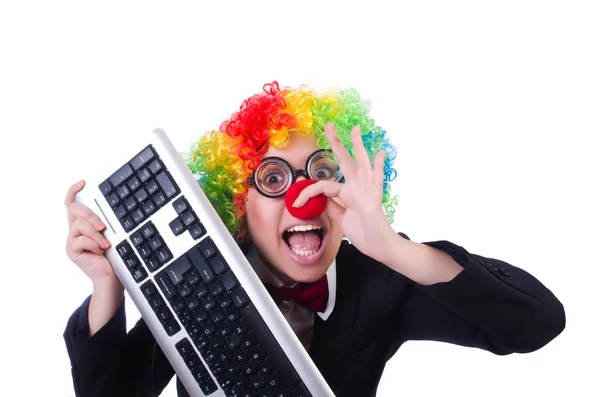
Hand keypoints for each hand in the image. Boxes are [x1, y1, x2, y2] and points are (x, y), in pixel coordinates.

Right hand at [65, 180, 117, 283]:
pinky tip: (100, 251)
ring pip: (79, 225)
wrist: (110, 275)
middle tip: (103, 226)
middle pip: (74, 210)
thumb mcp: (109, 234)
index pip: (72, 204)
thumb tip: (108, 208)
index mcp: (83, 224)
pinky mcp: (71, 251)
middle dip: (89, 214)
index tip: (83, 182)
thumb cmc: (112, 255)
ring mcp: (71, 240)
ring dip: (95, 234)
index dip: (74, 192)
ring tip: (105, 244)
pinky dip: (93, 244)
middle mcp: (74, 230)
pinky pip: (80, 240)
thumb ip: (103, 222)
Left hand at [293, 123, 394, 262]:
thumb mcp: (340, 219)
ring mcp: (366, 190)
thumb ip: (331, 206)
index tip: (295, 203)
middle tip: (329, 126)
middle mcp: (357, 187)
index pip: (324, 185)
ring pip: (361, 163)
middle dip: (336, 143)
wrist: (378, 246)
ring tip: (355, 130)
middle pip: (344, 161)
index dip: (307, 192)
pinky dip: (379, 166)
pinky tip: (380, 153)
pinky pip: (377, 179)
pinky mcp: (374, 198)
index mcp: (347, 193)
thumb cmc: (363, 233)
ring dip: (357, 146)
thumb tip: (318, 198)